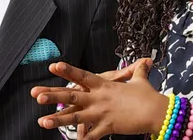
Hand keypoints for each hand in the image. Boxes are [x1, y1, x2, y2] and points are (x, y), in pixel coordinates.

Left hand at [31, 59, 168, 139]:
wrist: (156, 110)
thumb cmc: (148, 95)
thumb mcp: (140, 80)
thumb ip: (138, 70)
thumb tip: (146, 61)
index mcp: (105, 85)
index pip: (82, 76)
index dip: (67, 71)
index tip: (52, 66)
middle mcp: (100, 98)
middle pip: (72, 96)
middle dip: (53, 95)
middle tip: (36, 94)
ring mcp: (102, 113)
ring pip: (76, 117)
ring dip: (58, 120)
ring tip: (42, 122)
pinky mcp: (108, 127)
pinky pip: (92, 137)